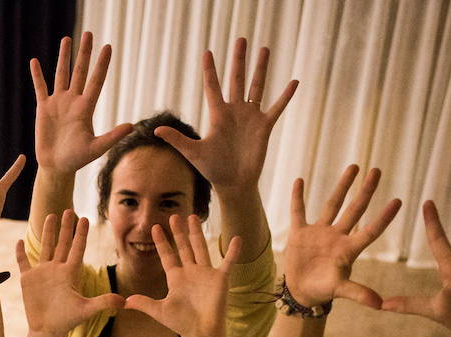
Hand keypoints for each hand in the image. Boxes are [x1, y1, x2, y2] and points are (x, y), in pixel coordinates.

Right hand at [16, 211, 124, 334]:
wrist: (48, 330)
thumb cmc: (67, 321)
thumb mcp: (86, 310)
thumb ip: (103, 303)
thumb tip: (124, 302)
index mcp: (70, 273)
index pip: (77, 249)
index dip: (81, 234)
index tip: (85, 218)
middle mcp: (57, 269)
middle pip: (63, 244)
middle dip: (66, 227)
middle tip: (69, 210)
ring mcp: (42, 273)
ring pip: (46, 247)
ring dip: (48, 232)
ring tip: (50, 215)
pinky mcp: (28, 280)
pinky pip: (24, 262)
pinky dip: (21, 253)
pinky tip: (19, 241)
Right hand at [31, 32, 132, 171]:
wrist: (57, 167)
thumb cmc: (77, 159)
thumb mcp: (96, 148)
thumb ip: (113, 137)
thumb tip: (132, 126)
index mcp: (86, 108)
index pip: (96, 80)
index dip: (101, 64)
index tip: (108, 47)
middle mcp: (73, 101)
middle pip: (79, 71)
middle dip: (84, 53)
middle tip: (88, 34)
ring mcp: (58, 103)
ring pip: (61, 75)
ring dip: (63, 57)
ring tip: (67, 39)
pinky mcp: (44, 108)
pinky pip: (40, 88)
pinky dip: (37, 75)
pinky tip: (35, 62)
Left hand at [126, 215, 238, 336]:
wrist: (200, 333)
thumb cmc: (181, 323)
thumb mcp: (160, 311)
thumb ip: (144, 304)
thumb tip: (125, 302)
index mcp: (176, 277)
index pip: (167, 255)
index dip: (161, 242)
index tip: (155, 228)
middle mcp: (191, 272)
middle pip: (183, 247)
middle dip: (178, 232)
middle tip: (173, 216)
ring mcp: (206, 273)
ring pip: (200, 248)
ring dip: (197, 233)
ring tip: (193, 216)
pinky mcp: (220, 279)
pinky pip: (228, 262)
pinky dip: (233, 252)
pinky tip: (237, 238)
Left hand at [155, 39, 296, 191]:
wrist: (233, 183)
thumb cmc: (212, 169)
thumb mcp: (193, 152)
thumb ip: (177, 139)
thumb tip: (156, 130)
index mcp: (217, 115)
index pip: (213, 87)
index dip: (210, 70)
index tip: (208, 53)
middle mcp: (234, 111)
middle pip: (236, 79)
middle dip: (238, 60)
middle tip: (241, 39)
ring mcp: (250, 117)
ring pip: (257, 87)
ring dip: (261, 68)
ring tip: (264, 49)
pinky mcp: (264, 127)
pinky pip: (276, 108)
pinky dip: (285, 96)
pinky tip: (294, 82)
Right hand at [282, 165, 401, 308]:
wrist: (302, 292)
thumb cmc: (324, 291)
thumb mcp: (341, 290)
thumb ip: (358, 293)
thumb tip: (379, 305)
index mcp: (349, 249)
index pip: (370, 230)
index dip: (383, 217)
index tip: (398, 201)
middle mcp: (337, 236)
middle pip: (355, 209)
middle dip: (366, 190)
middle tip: (377, 171)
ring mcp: (319, 232)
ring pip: (332, 204)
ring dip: (342, 186)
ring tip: (354, 167)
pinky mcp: (300, 233)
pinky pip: (299, 211)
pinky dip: (297, 197)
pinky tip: (300, 180)